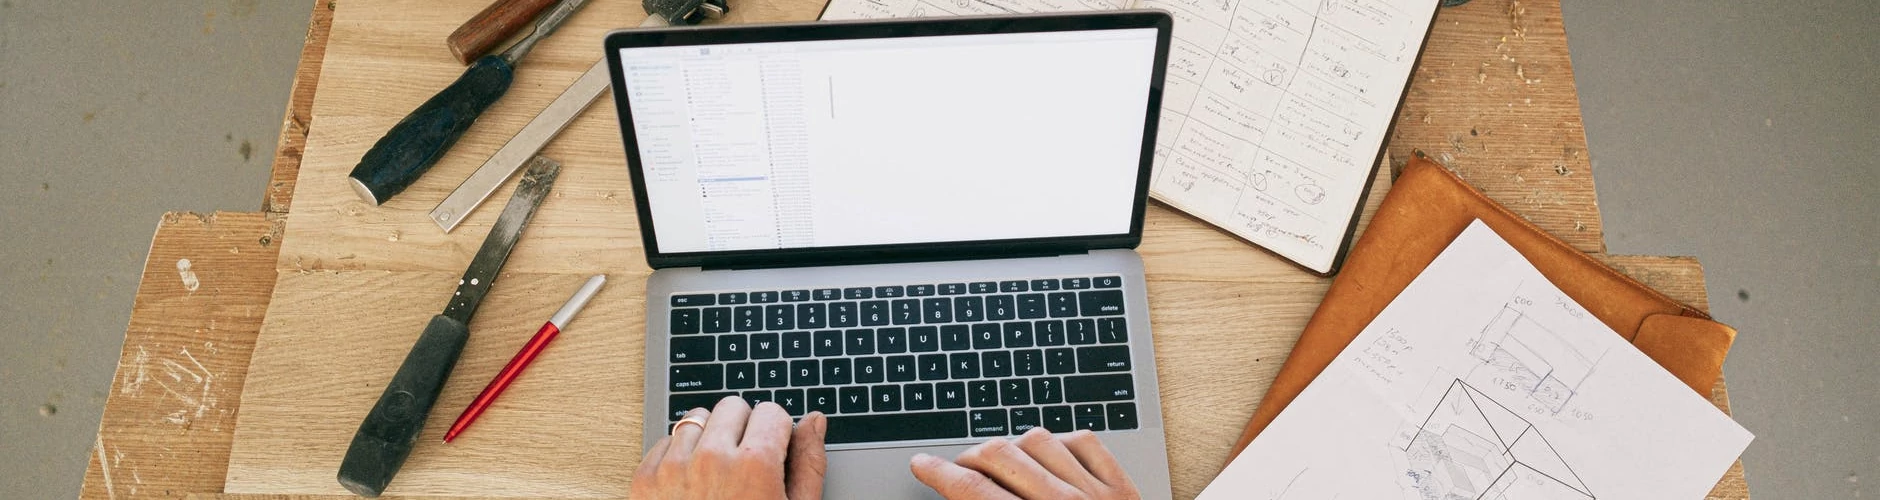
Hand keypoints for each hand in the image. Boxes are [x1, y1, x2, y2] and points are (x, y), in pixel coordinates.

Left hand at [632, 396, 828, 499]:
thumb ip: (809, 464)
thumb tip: (813, 423)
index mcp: (754, 466)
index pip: (772, 412)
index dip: (777, 433)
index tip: (774, 451)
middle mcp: (711, 459)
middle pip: (733, 406)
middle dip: (744, 428)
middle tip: (747, 461)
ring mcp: (673, 468)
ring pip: (696, 419)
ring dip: (710, 437)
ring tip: (718, 473)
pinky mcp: (645, 480)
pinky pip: (665, 442)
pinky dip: (679, 455)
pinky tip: (693, 483)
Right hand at [911, 427, 1139, 499]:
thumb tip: (960, 498)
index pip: (971, 490)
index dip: (939, 474)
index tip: (923, 465)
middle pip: (1000, 456)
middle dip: (971, 457)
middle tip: (961, 468)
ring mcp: (1095, 494)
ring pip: (1039, 440)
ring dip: (1014, 447)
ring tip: (1005, 462)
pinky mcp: (1122, 489)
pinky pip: (1085, 443)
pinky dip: (1063, 443)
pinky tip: (1050, 455)